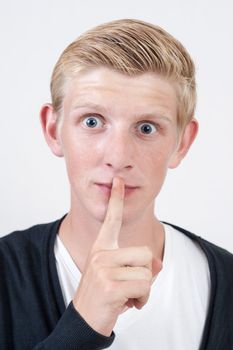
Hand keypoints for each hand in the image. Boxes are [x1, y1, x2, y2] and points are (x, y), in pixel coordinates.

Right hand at [73, 177, 161, 335]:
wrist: (84, 319)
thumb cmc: (103, 295)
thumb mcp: (121, 277)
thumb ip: (141, 266)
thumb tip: (159, 263)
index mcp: (102, 248)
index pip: (111, 219)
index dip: (116, 199)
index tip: (119, 181)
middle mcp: (101, 253)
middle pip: (145, 253)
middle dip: (145, 273)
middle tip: (129, 286)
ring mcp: (104, 268)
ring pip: (147, 271)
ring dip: (143, 288)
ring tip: (126, 295)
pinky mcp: (110, 285)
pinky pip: (144, 286)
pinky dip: (142, 299)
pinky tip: (127, 304)